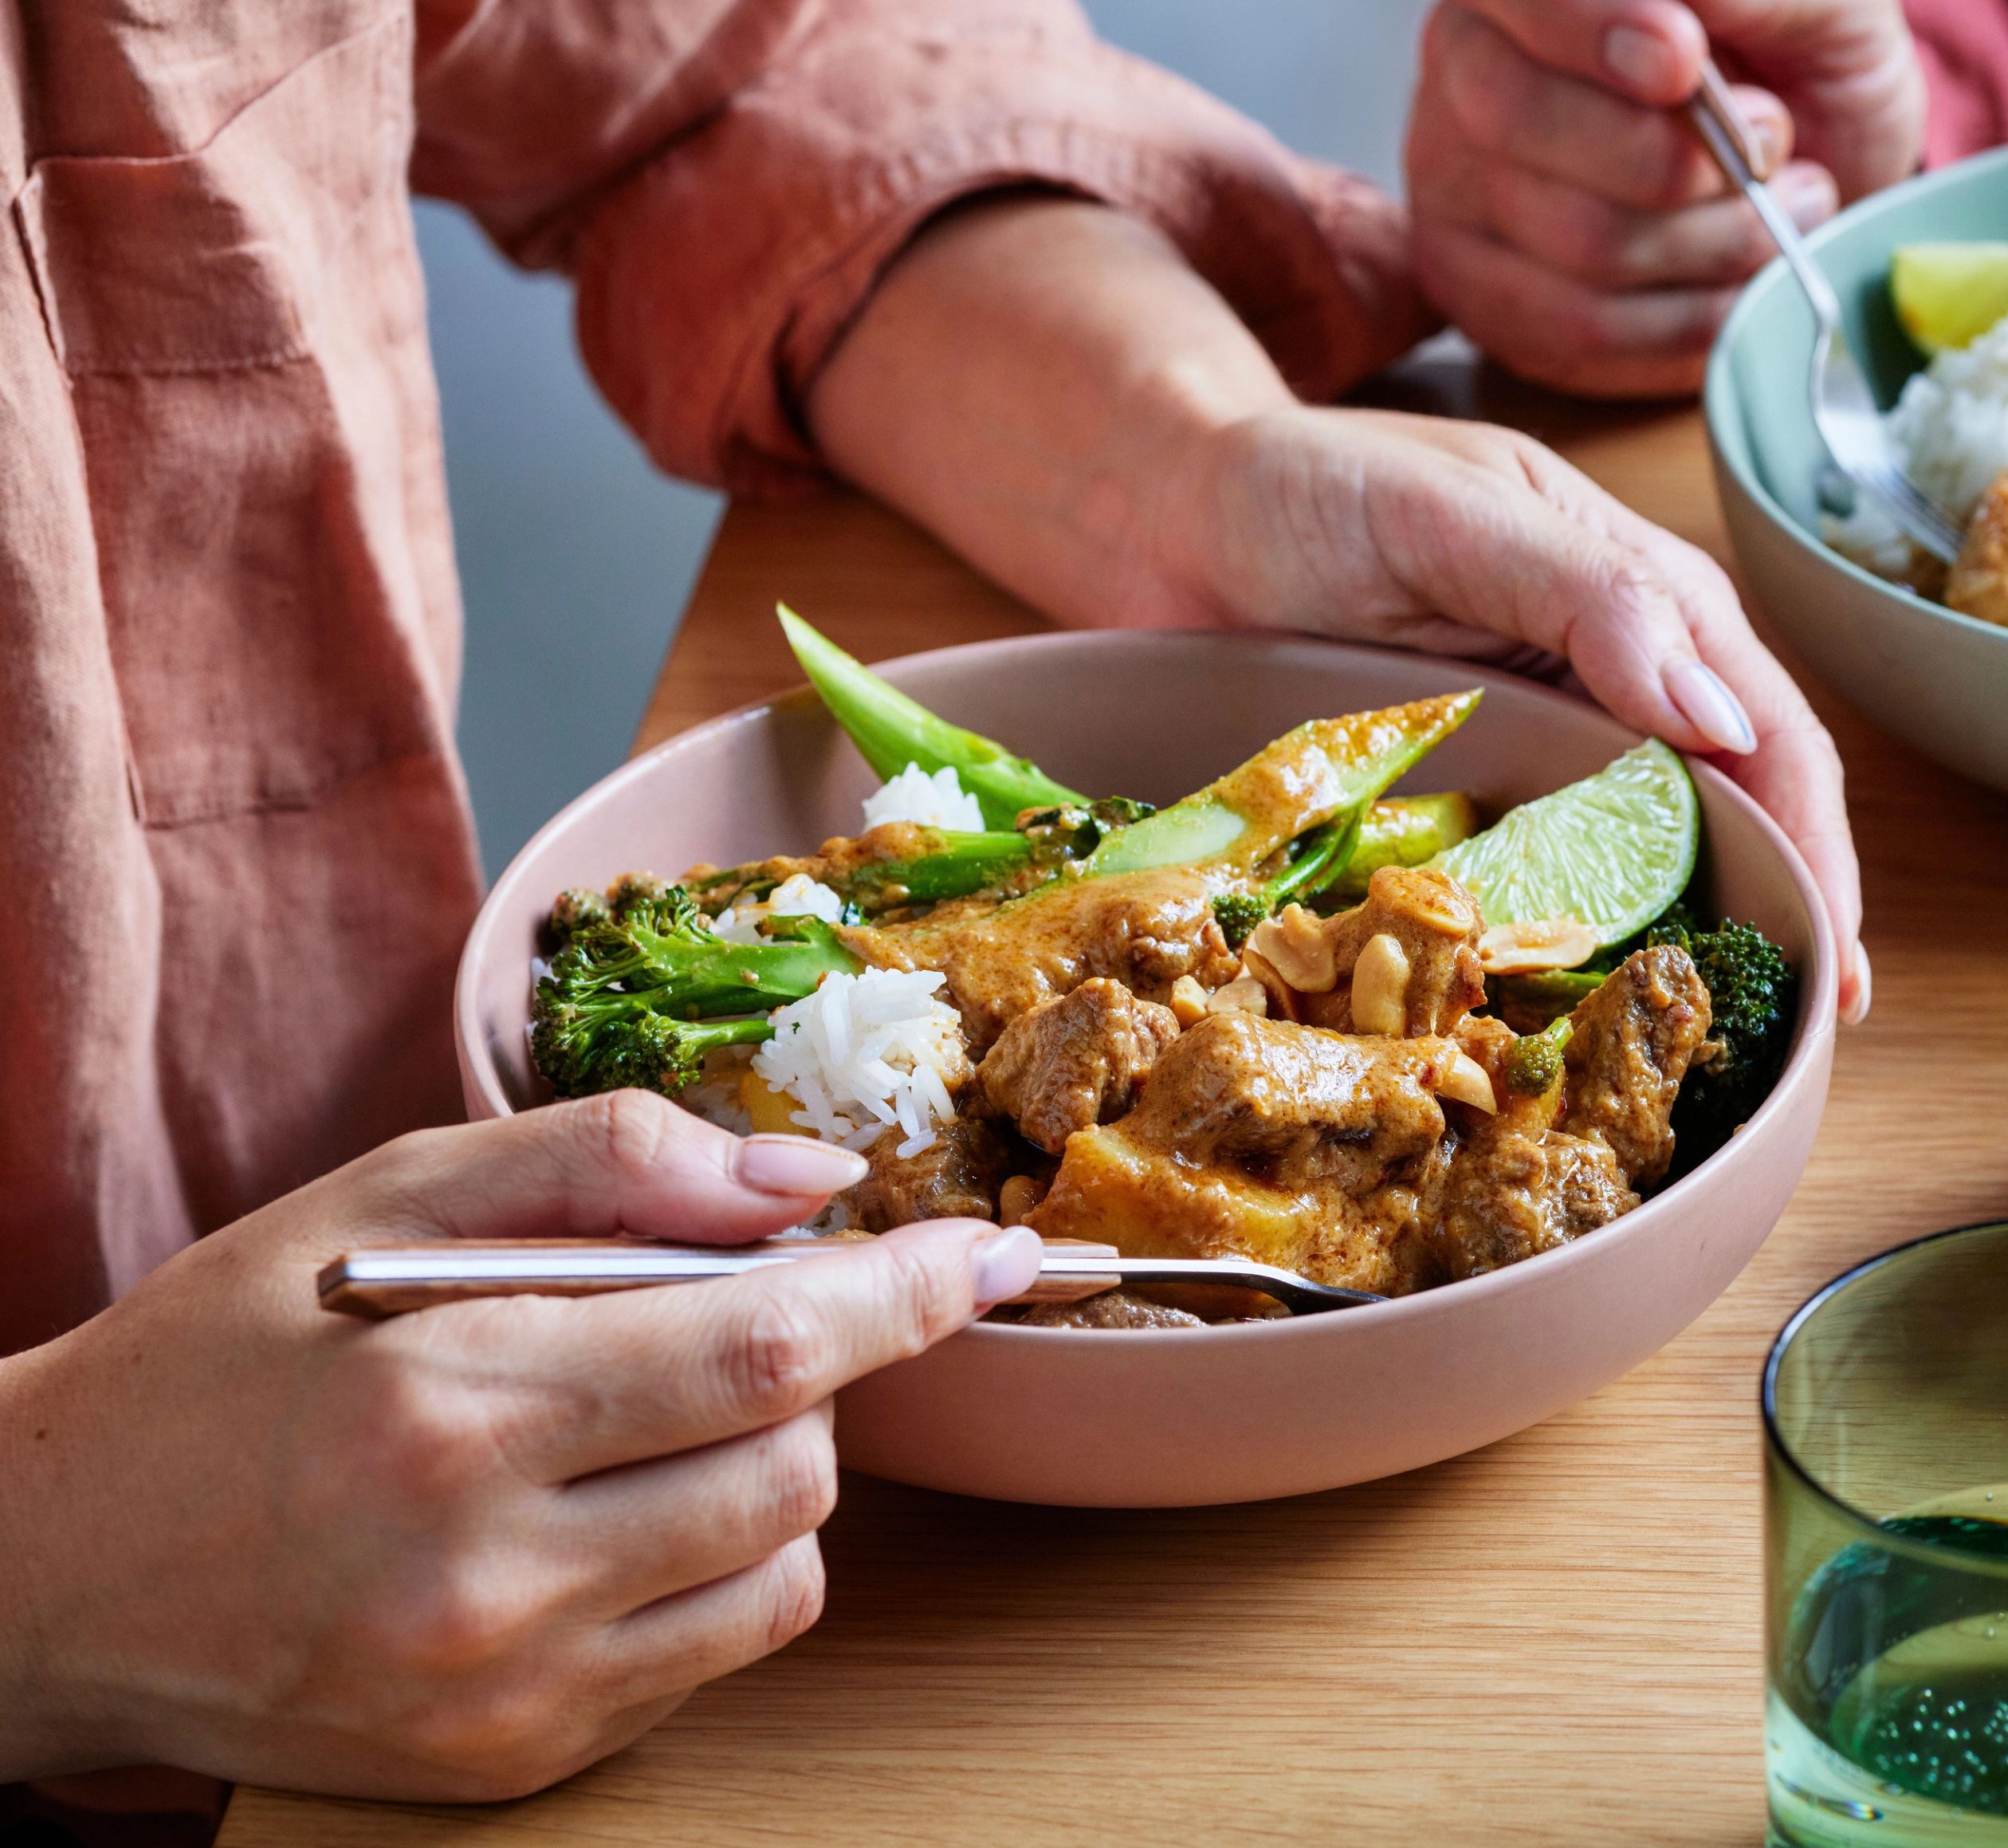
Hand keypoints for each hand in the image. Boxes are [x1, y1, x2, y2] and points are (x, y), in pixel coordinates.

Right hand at [0, 1095, 1043, 1799]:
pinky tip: (601, 1521)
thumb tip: (809, 1184)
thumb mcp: (383, 1200)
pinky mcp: (509, 1765)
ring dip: (770, 1477)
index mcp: (452, 1403)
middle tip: (710, 1328)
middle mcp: (485, 1569)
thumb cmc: (218, 1363)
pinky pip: (711, 1657)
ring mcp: (502, 1688)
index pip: (768, 1345)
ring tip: (635, 1428)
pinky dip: (709, 1571)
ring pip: (784, 1568)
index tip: (990, 1257)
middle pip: (799, 1462)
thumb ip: (608, 1164)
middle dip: (808, 1375)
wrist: (46, 1573)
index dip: (905, 1296)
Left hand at [1163, 406, 1866, 1017]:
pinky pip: (1548, 878)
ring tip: (1735, 1038)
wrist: (1172, 513)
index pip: (1766, 727)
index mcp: (1643, 594)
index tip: (1833, 946)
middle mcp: (1613, 676)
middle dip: (1789, 905)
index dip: (1814, 839)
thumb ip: (1586, 596)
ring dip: (1699, 936)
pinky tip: (1598, 1007)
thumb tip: (1719, 717)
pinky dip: (1586, 938)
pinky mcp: (1471, 796)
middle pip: (1736, 802)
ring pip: (1652, 851)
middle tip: (1815, 1021)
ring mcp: (1543, 743)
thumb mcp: (1453, 517)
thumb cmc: (1314, 488)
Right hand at [1408, 0, 1925, 395]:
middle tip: (1774, 140)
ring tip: (1787, 202)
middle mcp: (1463, 66)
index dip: (1580, 8)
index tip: (1684, 56)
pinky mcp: (1488, 306)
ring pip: (1573, 236)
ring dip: (1717, 235)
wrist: (1816, 182)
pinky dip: (1696, 314)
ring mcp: (1458, 194)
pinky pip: (1585, 331)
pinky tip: (1744, 272)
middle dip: (1675, 152)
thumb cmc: (1805, 67)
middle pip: (1516, 113)